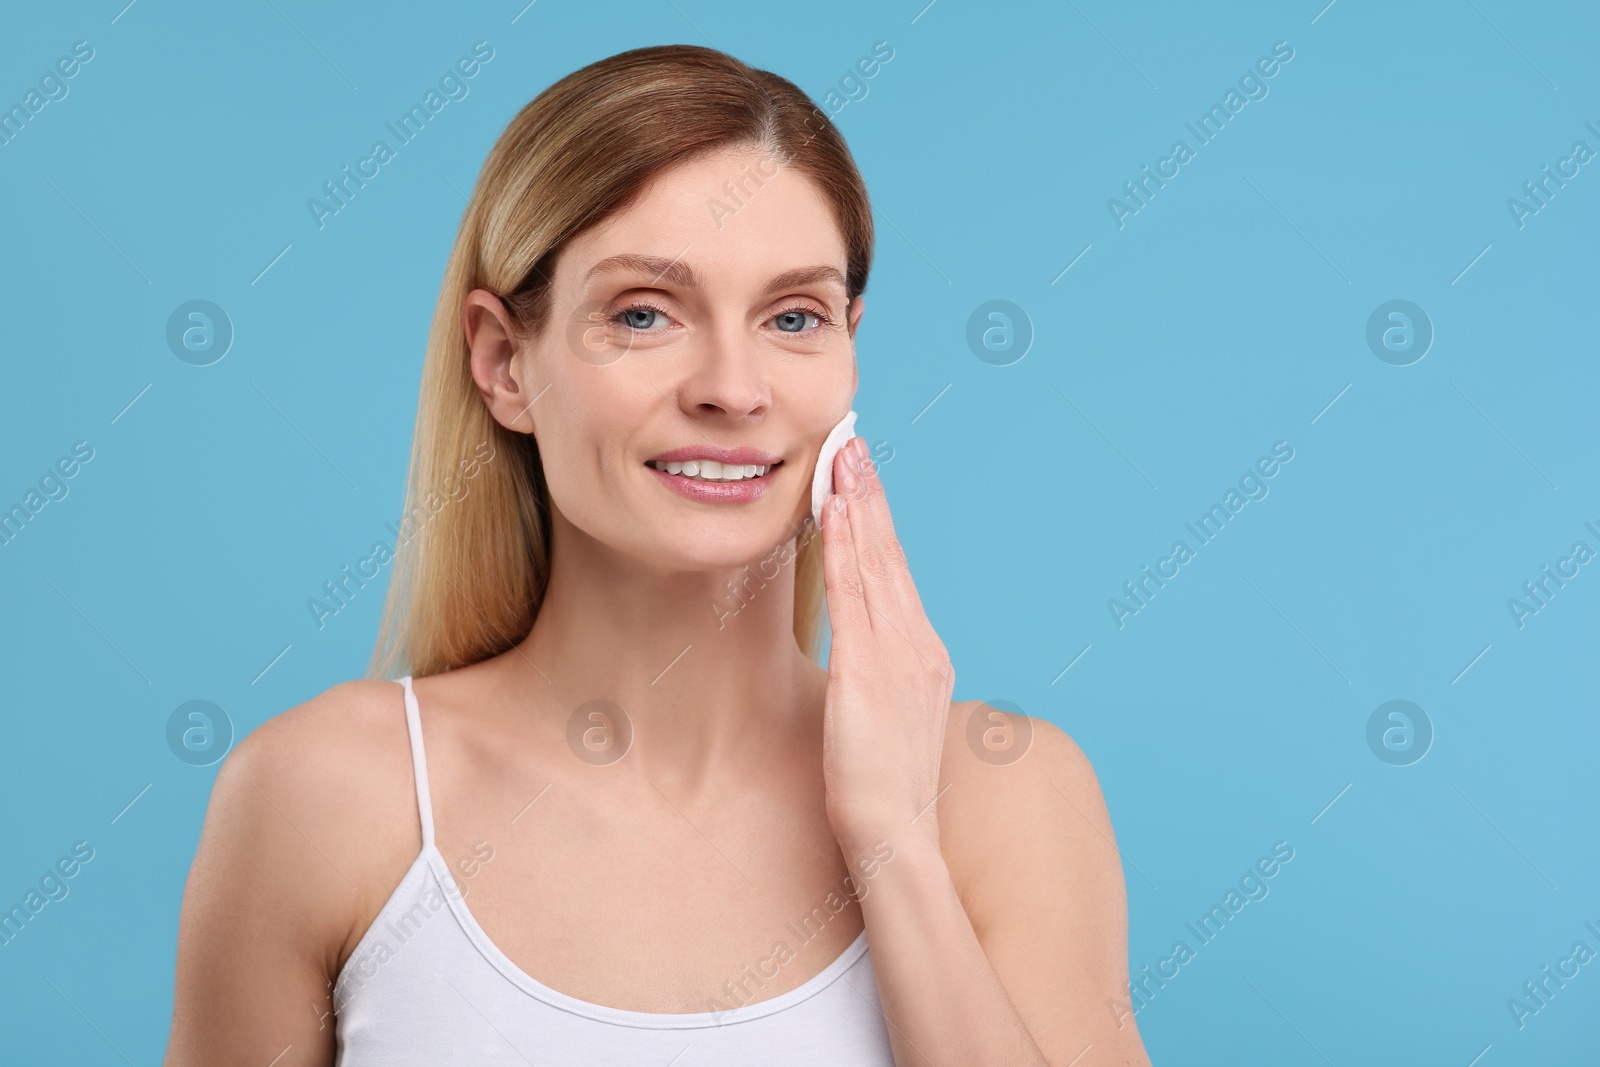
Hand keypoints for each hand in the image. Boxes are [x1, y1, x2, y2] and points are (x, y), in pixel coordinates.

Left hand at [818, 436, 953, 856]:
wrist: (895, 839)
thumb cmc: (883, 790)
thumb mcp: (882, 721)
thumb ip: (876, 680)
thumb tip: (856, 661)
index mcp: (923, 655)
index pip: (895, 572)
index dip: (878, 520)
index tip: (861, 477)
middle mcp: (918, 644)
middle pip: (890, 554)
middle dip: (870, 493)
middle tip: (853, 440)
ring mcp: (898, 655)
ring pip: (874, 562)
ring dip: (858, 504)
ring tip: (842, 456)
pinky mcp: (869, 669)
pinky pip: (855, 592)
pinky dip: (847, 546)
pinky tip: (835, 510)